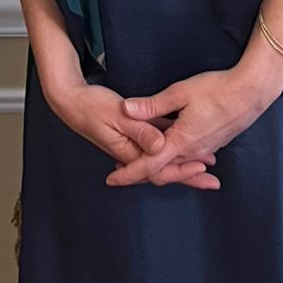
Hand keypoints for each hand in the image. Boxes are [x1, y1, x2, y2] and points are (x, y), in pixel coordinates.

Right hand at [45, 79, 213, 178]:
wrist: (69, 101)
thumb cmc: (91, 105)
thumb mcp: (118, 114)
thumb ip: (140, 130)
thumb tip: (160, 146)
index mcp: (129, 151)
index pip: (160, 168)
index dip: (182, 170)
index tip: (202, 170)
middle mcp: (132, 153)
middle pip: (165, 170)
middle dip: (189, 175)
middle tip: (213, 181)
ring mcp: (131, 146)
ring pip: (162, 159)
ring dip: (184, 164)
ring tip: (208, 166)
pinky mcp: (131, 135)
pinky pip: (156, 145)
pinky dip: (172, 148)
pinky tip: (186, 145)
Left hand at [105, 69, 271, 187]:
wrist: (252, 92)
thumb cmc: (217, 89)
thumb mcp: (180, 93)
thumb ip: (152, 105)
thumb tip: (125, 109)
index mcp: (181, 141)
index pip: (148, 165)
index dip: (128, 174)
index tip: (111, 179)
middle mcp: (192, 151)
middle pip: (162, 170)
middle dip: (140, 171)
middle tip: (120, 169)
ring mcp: (205, 149)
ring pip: (176, 164)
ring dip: (158, 165)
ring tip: (141, 158)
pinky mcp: (213, 143)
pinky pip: (189, 157)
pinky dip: (175, 159)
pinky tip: (170, 149)